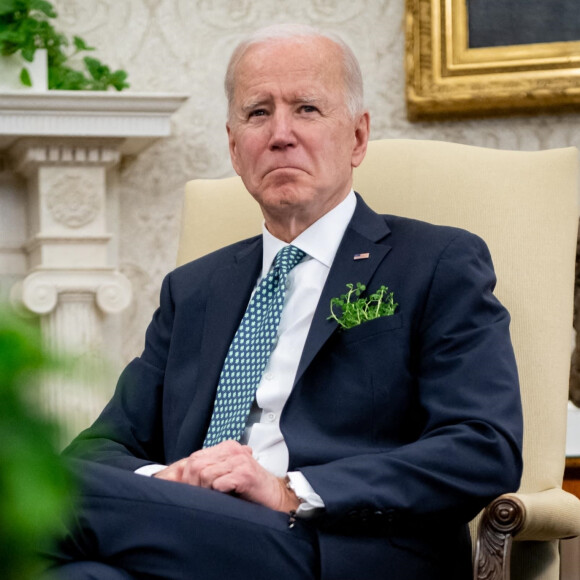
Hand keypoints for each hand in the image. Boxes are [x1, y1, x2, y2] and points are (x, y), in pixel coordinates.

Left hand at [154, 440, 299, 512]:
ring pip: (205, 474)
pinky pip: (218, 484)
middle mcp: (233, 450)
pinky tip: (224, 499)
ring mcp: (239, 461)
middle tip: (199, 497)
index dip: (188, 476)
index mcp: (228, 447)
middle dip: (193, 484)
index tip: (191, 491)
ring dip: (205, 491)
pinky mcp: (245, 474)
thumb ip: (212, 469)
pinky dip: (217, 495)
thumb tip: (184, 477)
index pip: (195, 458)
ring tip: (212, 499)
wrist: (276, 496)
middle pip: (197, 464)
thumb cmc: (251, 488)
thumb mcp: (229, 473)